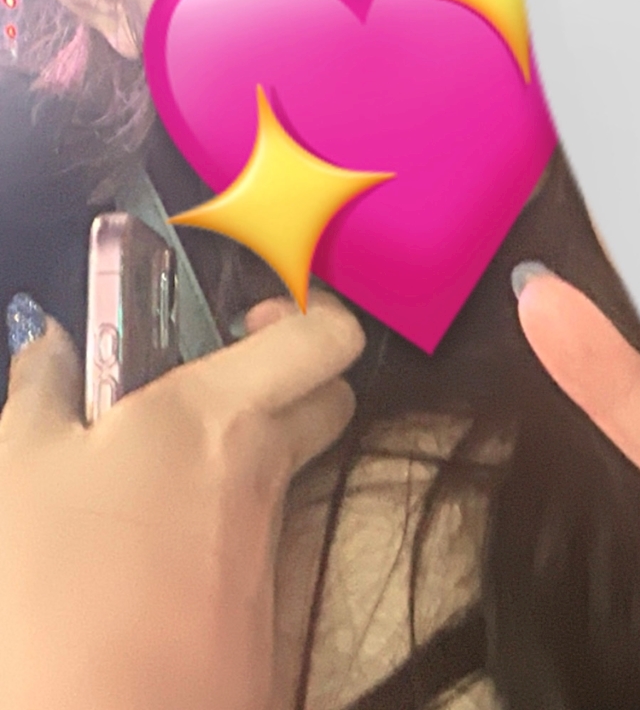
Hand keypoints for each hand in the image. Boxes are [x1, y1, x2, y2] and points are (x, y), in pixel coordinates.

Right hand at [0, 291, 363, 709]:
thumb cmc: (62, 586)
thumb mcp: (22, 471)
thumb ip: (42, 392)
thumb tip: (47, 342)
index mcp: (220, 413)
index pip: (327, 336)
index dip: (312, 311)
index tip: (254, 317)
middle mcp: (265, 470)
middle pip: (329, 398)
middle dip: (295, 375)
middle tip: (216, 379)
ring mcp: (271, 543)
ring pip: (290, 471)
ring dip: (248, 453)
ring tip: (158, 466)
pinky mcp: (264, 609)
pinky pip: (259, 537)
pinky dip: (225, 522)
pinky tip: (161, 540)